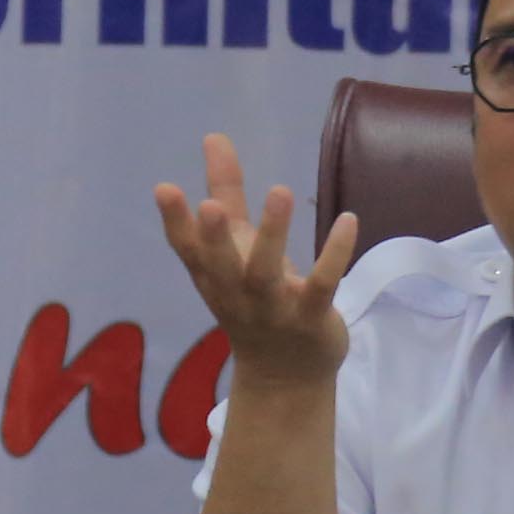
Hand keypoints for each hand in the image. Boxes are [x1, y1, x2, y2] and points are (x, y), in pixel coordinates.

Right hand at [154, 133, 359, 389]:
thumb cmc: (255, 298)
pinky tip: (348, 221)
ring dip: (272, 236)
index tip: (165, 188)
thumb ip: (227, 192)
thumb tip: (214, 137)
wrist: (285, 376)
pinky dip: (334, 255)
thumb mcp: (236, 246)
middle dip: (214, 238)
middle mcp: (236, 295)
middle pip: (221, 267)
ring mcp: (273, 310)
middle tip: (210, 205)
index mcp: (213, 277)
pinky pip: (322, 287)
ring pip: (266, 275)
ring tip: (279, 192)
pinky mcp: (312, 319)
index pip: (188, 250)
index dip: (175, 222)